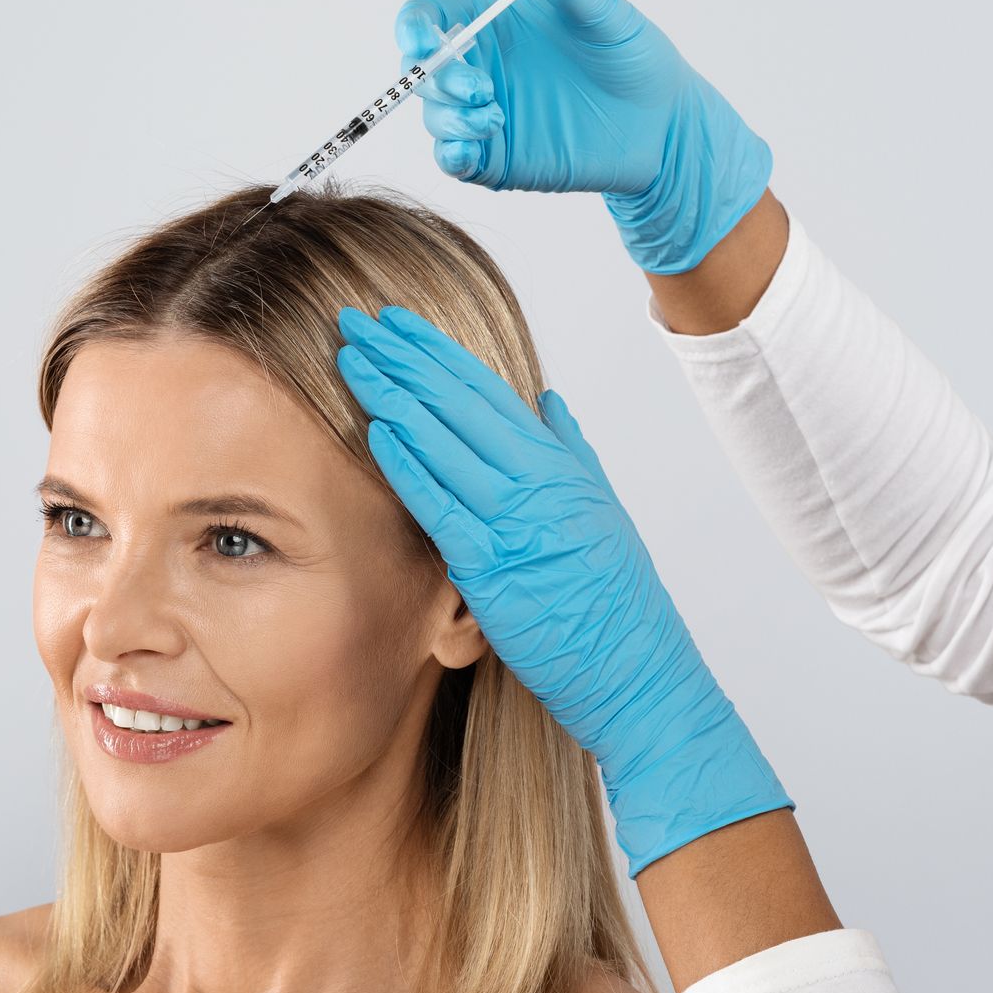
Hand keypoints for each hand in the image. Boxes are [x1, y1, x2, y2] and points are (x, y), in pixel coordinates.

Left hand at [335, 303, 790, 875]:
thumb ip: (570, 452)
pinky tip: (378, 432)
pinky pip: (444, 506)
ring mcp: (517, 522)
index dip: (436, 351)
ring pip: (446, 443)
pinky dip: (411, 466)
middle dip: (403, 358)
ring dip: (395, 396)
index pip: (485, 390)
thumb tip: (546, 401)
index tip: (396, 322)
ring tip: (354, 358)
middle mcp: (539, 482)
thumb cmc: (615, 600)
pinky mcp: (495, 568)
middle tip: (355, 321)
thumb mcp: (600, 510)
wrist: (638, 671)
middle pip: (458, 403)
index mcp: (559, 465)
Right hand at [396, 0, 771, 273]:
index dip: (415, 27)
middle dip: (439, 79)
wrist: (662, 125)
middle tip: (482, 88)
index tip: (424, 41)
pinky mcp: (495, 157)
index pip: (428, 17)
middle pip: (421, 70)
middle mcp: (481, 65)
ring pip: (435, 117)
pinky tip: (469, 153)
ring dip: (452, 118)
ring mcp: (483, 113)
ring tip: (496, 118)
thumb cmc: (636, 60)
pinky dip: (451, 156)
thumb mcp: (608, 18)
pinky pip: (453, 159)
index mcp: (495, 21)